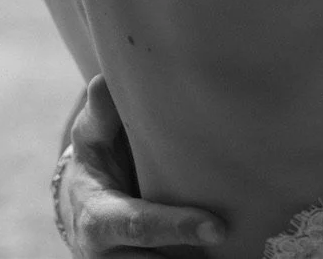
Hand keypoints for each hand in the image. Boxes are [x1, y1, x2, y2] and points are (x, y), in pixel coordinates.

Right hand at [58, 76, 226, 256]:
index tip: (217, 226)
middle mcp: (110, 256)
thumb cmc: (96, 161)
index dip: (176, 228)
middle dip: (195, 254)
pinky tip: (232, 252)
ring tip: (240, 245)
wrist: (82, 208)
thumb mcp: (90, 138)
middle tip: (236, 236)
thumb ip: (99, 115)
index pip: (138, 226)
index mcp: (97, 219)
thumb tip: (103, 81)